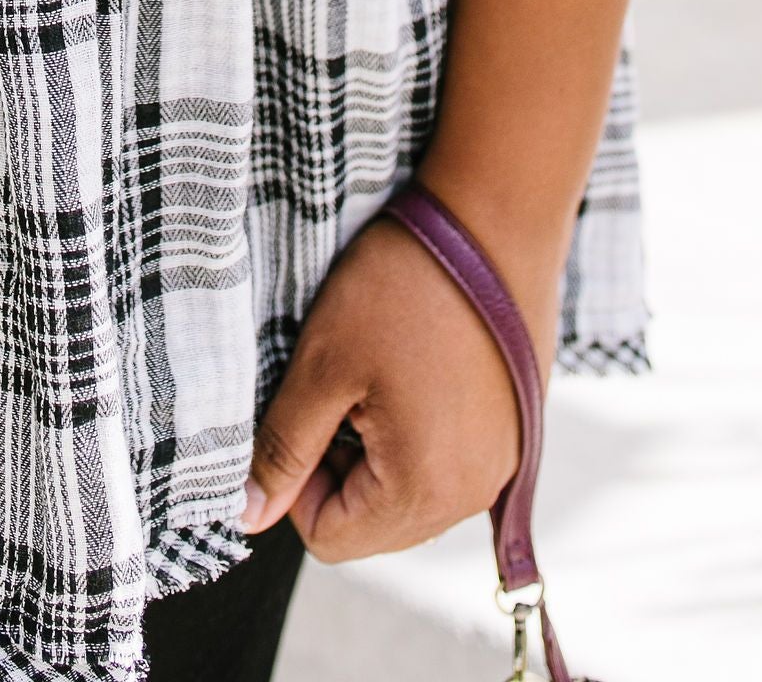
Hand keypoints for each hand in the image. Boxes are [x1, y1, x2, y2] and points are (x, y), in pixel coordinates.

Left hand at [241, 203, 553, 559]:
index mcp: (423, 490)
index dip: (297, 480)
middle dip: (339, 467)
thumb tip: (247, 515)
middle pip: (372, 526)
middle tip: (340, 386)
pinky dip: (417, 435)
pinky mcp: (514, 439)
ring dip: (377, 451)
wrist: (494, 222)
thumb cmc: (404, 286)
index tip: (306, 408)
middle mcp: (472, 497)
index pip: (329, 538)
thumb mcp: (323, 363)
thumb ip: (283, 449)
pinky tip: (414, 372)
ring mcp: (499, 468)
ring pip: (407, 498)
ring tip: (379, 375)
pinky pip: (446, 467)